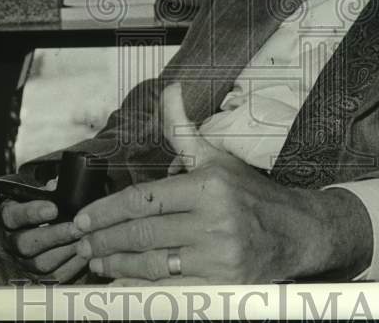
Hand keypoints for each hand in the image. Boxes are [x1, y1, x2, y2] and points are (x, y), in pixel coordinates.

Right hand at [0, 197, 87, 280]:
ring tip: (85, 239)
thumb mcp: (47, 194)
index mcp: (10, 217)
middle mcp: (13, 242)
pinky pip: (56, 276)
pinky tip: (87, 253)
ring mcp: (25, 263)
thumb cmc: (50, 206)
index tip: (53, 209)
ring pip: (41, 263)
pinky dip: (74, 265)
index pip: (12, 216)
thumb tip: (57, 185)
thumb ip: (51, 190)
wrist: (52, 229)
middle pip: (25, 244)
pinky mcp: (41, 279)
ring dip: (66, 250)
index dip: (32, 212)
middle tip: (76, 227)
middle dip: (54, 235)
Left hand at [72, 83, 371, 283]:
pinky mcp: (224, 285)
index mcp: (208, 187)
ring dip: (118, 264)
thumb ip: (183, 129)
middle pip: (144, 233)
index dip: (108, 211)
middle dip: (105, 239)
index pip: (145, 200)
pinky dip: (143, 287)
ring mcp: (219, 257)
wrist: (297, 232)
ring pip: (153, 264)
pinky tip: (122, 282)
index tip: (84, 218)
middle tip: (81, 241)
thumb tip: (169, 90)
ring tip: (96, 260)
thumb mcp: (216, 157)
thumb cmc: (249, 194)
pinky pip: (172, 288)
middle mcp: (213, 222)